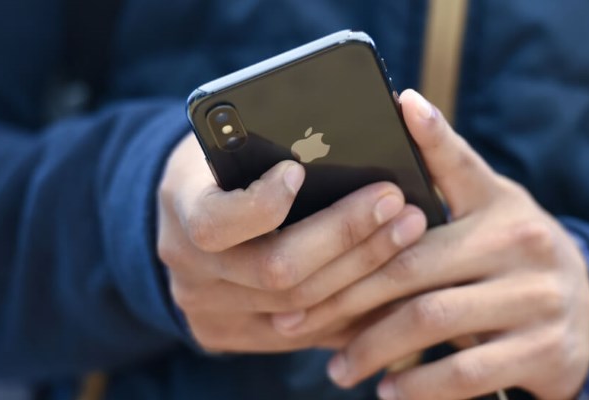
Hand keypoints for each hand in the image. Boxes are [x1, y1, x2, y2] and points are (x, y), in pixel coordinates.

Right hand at [156, 133, 426, 352]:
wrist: (187, 216)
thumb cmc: (224, 161)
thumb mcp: (229, 141)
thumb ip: (266, 147)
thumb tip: (346, 143)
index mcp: (180, 210)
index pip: (214, 223)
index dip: (261, 205)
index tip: (298, 171)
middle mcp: (190, 271)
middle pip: (275, 271)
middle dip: (344, 235)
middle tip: (394, 202)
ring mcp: (211, 313)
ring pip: (300, 308)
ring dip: (363, 269)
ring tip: (407, 229)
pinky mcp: (236, 336)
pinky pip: (307, 333)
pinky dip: (355, 305)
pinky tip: (394, 275)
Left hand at [272, 90, 588, 398]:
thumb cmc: (513, 254)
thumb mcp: (492, 210)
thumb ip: (448, 174)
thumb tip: (404, 109)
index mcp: (500, 205)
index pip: (459, 166)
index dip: (432, 136)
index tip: (401, 106)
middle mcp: (522, 242)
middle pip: (414, 263)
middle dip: (347, 295)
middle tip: (300, 319)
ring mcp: (536, 298)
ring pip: (434, 319)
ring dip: (374, 347)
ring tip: (338, 369)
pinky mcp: (543, 350)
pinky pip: (467, 372)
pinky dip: (420, 386)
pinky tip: (388, 391)